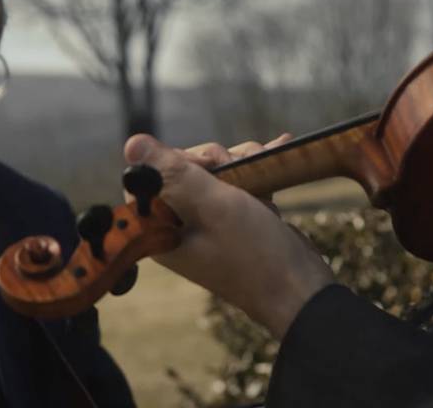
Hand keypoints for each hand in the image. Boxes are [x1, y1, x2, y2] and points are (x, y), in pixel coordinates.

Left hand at [123, 134, 335, 338]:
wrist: (300, 289)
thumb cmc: (254, 252)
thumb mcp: (212, 205)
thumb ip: (174, 173)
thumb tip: (132, 144)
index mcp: (160, 228)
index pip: (149, 176)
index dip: (175, 161)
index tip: (206, 165)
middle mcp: (178, 225)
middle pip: (183, 168)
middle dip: (215, 160)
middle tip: (237, 172)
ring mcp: (208, 221)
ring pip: (214, 170)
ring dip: (240, 162)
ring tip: (261, 172)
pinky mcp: (233, 219)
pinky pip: (236, 182)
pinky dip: (253, 170)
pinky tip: (274, 150)